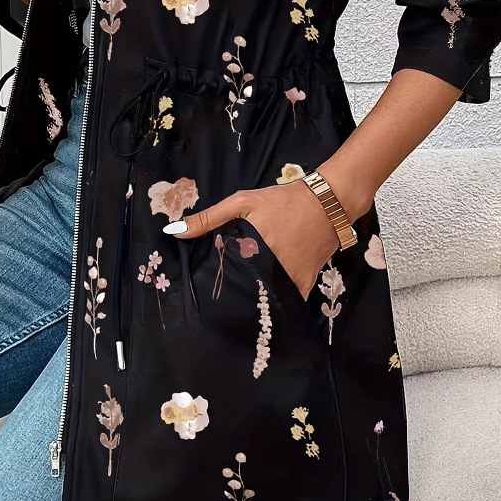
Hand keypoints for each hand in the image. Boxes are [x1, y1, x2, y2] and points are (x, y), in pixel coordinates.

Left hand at [163, 179, 365, 299]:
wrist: (327, 203)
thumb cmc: (281, 201)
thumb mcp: (243, 202)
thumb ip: (209, 218)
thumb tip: (172, 231)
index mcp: (249, 251)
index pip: (222, 279)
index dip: (212, 286)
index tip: (202, 294)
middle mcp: (268, 270)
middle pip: (243, 291)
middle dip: (232, 294)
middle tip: (219, 299)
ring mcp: (289, 280)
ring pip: (264, 298)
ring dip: (253, 298)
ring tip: (240, 299)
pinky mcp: (305, 284)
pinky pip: (285, 297)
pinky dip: (276, 296)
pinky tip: (266, 294)